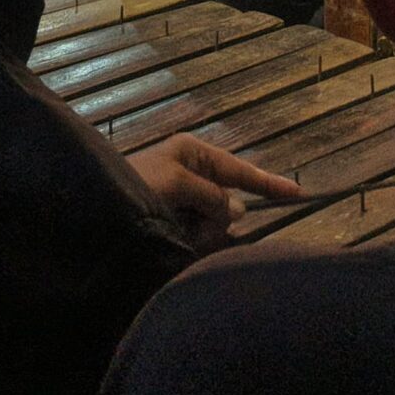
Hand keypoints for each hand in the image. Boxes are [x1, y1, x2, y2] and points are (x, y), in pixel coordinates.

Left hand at [131, 133, 301, 248]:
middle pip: (227, 202)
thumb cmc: (135, 187)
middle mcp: (191, 173)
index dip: (268, 182)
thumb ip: (212, 196)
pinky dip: (191, 240)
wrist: (96, 213)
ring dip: (201, 233)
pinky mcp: (174, 222)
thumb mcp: (176, 184)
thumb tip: (237, 211)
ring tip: (173, 233)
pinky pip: (198, 235)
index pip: (239, 169)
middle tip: (191, 228)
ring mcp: (183, 200)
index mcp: (192, 154)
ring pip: (215, 223)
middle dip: (217, 219)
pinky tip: (172, 240)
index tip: (298, 193)